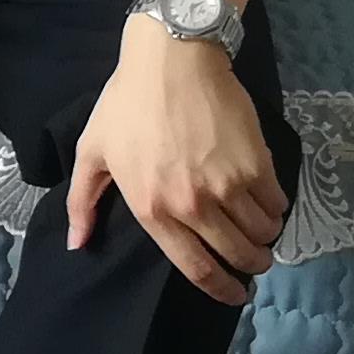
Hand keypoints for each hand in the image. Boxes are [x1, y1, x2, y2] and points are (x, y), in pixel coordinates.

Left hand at [67, 19, 287, 305]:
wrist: (172, 59)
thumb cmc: (127, 104)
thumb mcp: (92, 152)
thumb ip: (81, 202)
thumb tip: (77, 244)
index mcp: (152, 209)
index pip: (195, 269)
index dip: (220, 289)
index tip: (235, 294)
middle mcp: (192, 205)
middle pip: (236, 255)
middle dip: (251, 265)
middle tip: (255, 262)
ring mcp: (227, 186)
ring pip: (261, 232)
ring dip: (266, 238)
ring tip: (263, 232)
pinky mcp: (256, 163)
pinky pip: (276, 202)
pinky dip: (277, 209)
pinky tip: (271, 204)